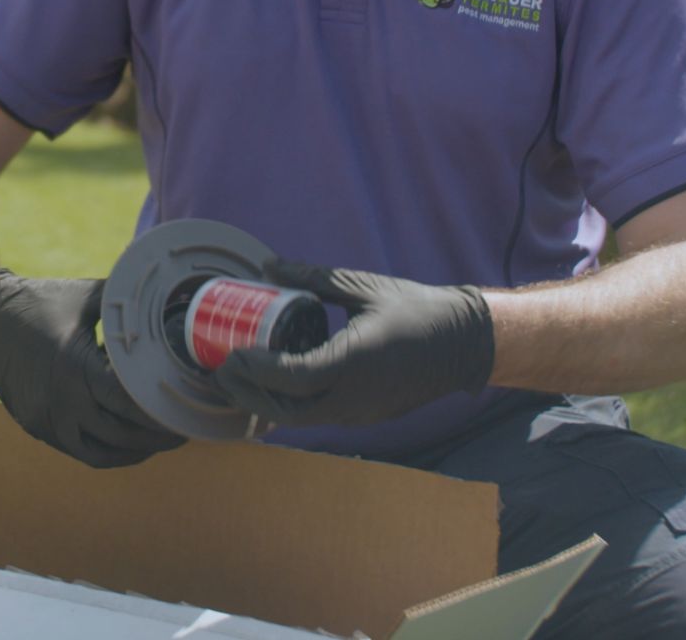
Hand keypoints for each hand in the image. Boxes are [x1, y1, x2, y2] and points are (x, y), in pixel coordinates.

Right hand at [0, 268, 185, 466]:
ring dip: (137, 448)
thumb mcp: (88, 296)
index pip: (130, 403)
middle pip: (123, 433)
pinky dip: (111, 453)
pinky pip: (83, 452)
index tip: (186, 412)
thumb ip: (128, 305)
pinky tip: (132, 443)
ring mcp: (47, 419)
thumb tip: (172, 299)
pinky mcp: (39, 428)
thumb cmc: (42, 302)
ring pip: (105, 451)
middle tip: (185, 428)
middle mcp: (61, 400)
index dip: (162, 413)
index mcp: (75, 365)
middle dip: (158, 436)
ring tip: (163, 438)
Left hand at [212, 258, 493, 425]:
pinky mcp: (366, 416)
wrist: (463, 343)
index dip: (254, 370)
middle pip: (285, 411)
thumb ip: (312, 277)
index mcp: (351, 363)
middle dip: (248, 396)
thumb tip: (270, 265)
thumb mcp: (361, 287)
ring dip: (266, 404)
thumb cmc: (417, 310)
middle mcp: (353, 397)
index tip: (231, 354)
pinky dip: (291, 406)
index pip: (290, 377)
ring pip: (301, 420)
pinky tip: (275, 387)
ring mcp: (360, 412)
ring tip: (240, 381)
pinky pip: (319, 417)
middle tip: (222, 372)